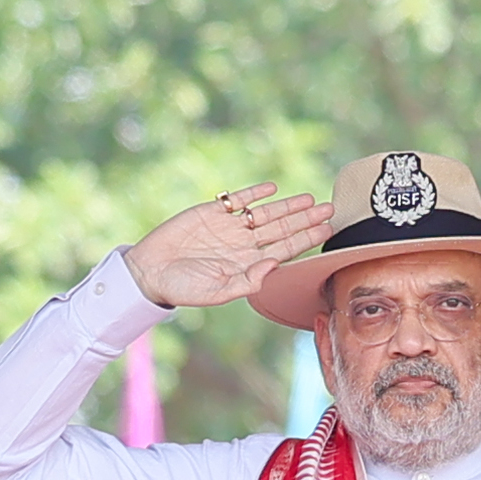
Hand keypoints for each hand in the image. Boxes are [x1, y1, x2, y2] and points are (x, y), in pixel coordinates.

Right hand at [124, 183, 337, 308]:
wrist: (150, 271)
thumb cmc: (183, 288)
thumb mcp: (217, 291)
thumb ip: (247, 281)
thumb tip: (274, 266)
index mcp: (247, 264)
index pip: (285, 249)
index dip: (306, 239)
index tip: (327, 230)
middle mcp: (243, 244)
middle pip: (282, 229)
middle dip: (305, 219)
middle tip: (330, 209)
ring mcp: (229, 227)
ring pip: (265, 213)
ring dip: (287, 206)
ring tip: (310, 199)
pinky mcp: (211, 212)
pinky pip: (238, 200)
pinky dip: (254, 194)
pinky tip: (272, 188)